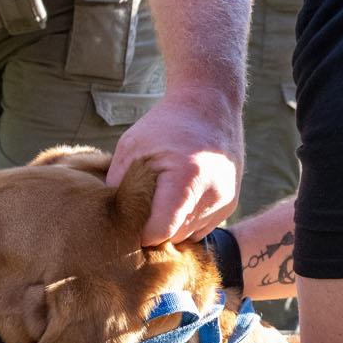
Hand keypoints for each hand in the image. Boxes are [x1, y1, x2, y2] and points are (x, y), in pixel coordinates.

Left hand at [106, 93, 241, 244]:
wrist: (210, 105)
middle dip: (153, 230)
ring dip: (170, 227)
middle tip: (138, 208)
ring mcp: (226, 201)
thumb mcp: (131, 148)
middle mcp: (213, 194)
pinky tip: (176, 199)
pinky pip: (201, 228)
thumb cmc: (165, 125)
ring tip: (159, 198)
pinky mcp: (231, 203)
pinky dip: (185, 221)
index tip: (125, 222)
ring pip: (188, 236)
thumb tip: (110, 222)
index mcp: (187, 179)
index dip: (138, 233)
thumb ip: (118, 186)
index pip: (159, 232)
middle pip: (173, 237)